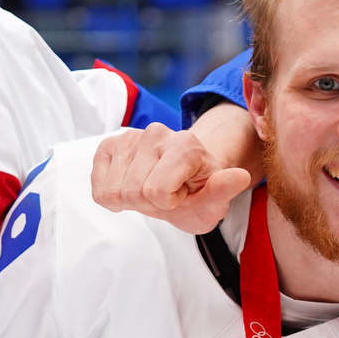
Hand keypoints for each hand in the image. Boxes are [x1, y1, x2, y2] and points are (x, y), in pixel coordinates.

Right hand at [90, 121, 253, 233]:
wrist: (182, 181)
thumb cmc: (198, 194)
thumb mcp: (215, 202)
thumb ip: (223, 190)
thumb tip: (240, 176)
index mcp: (186, 145)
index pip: (157, 192)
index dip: (168, 204)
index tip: (182, 196)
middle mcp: (157, 133)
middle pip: (133, 191)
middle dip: (148, 203)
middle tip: (166, 195)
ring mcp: (130, 136)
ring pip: (113, 190)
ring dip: (131, 198)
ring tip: (151, 189)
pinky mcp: (110, 145)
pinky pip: (98, 185)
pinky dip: (112, 194)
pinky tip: (132, 185)